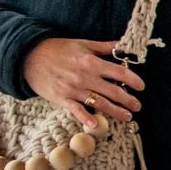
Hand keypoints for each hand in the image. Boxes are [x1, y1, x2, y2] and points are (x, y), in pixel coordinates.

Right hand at [22, 38, 143, 129]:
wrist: (29, 57)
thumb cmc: (58, 49)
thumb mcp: (83, 44)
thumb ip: (104, 47)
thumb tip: (123, 46)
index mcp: (91, 62)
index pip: (119, 72)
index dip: (133, 80)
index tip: (141, 87)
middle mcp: (85, 76)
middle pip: (113, 91)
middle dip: (128, 100)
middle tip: (138, 106)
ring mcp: (73, 89)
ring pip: (100, 103)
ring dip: (116, 111)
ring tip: (127, 117)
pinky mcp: (62, 98)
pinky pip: (76, 110)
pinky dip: (86, 118)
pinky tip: (96, 125)